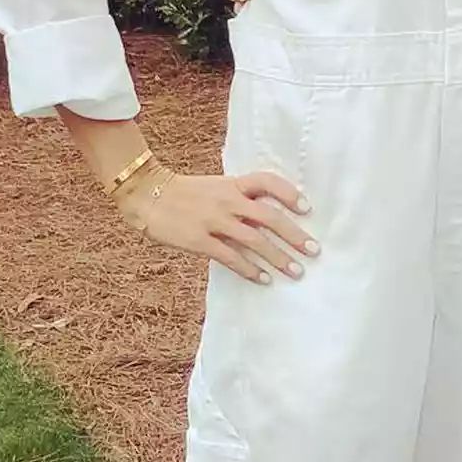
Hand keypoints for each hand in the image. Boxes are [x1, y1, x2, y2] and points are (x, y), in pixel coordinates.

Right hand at [120, 168, 314, 282]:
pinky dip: (250, 269)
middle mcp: (228, 200)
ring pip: (255, 240)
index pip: (268, 182)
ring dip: (278, 258)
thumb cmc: (185, 192)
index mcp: (233, 184)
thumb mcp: (216, 187)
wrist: (147, 194)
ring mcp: (214, 220)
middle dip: (295, 235)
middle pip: (270, 217)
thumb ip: (239, 198)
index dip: (290, 194)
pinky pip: (231, 257)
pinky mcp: (199, 240)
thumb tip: (269, 217)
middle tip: (314, 250)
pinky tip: (264, 279)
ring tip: (296, 271)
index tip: (308, 209)